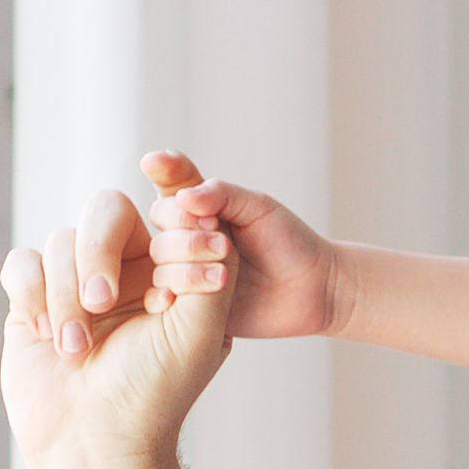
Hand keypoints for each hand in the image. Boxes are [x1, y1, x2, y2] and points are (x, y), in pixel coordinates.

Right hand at [0, 176, 232, 468]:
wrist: (95, 441)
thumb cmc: (155, 391)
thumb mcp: (201, 332)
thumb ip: (210, 270)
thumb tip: (206, 217)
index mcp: (170, 272)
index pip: (167, 216)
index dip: (167, 235)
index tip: (168, 285)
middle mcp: (124, 270)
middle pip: (105, 210)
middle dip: (99, 252)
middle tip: (103, 302)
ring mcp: (75, 281)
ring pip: (61, 240)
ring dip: (65, 294)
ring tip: (76, 348)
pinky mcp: (31, 297)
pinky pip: (22, 261)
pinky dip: (32, 295)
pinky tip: (46, 336)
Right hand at [139, 148, 343, 338]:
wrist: (316, 290)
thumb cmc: (290, 242)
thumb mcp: (259, 207)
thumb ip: (221, 195)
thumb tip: (184, 198)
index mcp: (201, 210)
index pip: (171, 188)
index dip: (162, 173)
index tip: (152, 163)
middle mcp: (189, 238)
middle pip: (160, 222)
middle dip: (185, 229)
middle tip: (222, 243)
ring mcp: (188, 271)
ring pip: (161, 259)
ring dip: (187, 263)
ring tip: (225, 275)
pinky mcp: (192, 305)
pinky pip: (166, 297)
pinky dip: (170, 293)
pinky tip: (180, 295)